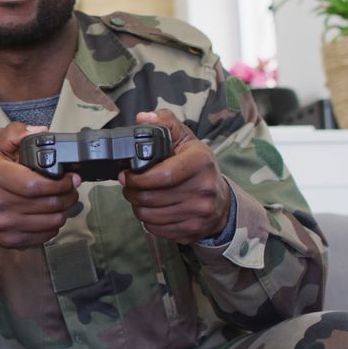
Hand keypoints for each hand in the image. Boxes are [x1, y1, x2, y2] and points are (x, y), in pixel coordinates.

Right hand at [0, 122, 80, 248]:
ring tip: (64, 199)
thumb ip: (16, 133)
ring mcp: (5, 225)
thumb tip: (42, 132)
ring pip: (52, 221)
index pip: (35, 184)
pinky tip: (51, 214)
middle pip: (48, 203)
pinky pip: (46, 236)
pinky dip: (55, 225)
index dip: (60, 182)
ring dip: (65, 210)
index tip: (71, 177)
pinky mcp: (12, 241)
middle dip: (68, 195)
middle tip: (72, 187)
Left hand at [119, 110, 230, 243]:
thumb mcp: (185, 139)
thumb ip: (164, 122)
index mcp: (201, 162)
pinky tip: (151, 210)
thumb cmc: (198, 166)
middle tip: (128, 186)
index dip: (137, 177)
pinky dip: (148, 221)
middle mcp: (204, 189)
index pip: (162, 175)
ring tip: (138, 197)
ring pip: (151, 216)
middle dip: (132, 192)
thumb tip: (143, 118)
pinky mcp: (194, 230)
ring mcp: (200, 212)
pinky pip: (158, 230)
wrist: (221, 199)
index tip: (126, 175)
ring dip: (137, 207)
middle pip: (152, 198)